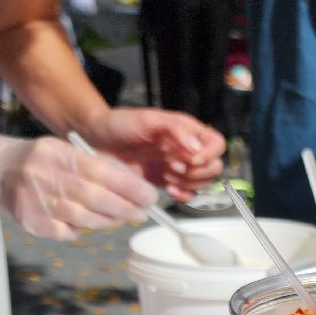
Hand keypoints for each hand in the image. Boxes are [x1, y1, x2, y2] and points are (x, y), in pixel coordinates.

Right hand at [0, 128, 156, 239]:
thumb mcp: (65, 153)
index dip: (129, 186)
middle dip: (124, 208)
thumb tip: (135, 188)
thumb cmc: (42, 163)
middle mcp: (43, 174)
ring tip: (122, 219)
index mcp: (56, 153)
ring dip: (109, 222)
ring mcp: (34, 199)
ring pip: (83, 218)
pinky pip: (67, 232)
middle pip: (94, 197)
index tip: (149, 196)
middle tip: (141, 212)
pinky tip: (87, 223)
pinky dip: (82, 230)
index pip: (100, 170)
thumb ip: (95, 167)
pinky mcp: (30, 221)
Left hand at [83, 108, 225, 202]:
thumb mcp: (148, 119)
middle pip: (214, 167)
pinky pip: (188, 194)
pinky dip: (182, 195)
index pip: (216, 143)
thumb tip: (196, 147)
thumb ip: (175, 129)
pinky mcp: (168, 182)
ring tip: (166, 175)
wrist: (98, 140)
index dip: (210, 154)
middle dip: (198, 172)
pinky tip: (168, 188)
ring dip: (188, 183)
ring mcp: (179, 167)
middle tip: (173, 167)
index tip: (192, 159)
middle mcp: (187, 150)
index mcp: (187, 131)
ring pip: (203, 183)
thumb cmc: (121, 123)